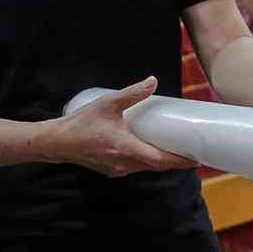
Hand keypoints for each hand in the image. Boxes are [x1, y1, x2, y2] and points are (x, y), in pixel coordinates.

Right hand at [41, 78, 194, 174]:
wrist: (56, 142)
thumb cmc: (81, 123)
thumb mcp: (108, 104)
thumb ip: (132, 93)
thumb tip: (153, 81)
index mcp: (126, 149)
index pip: (161, 160)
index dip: (180, 161)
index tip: (196, 157)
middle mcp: (124, 164)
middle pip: (157, 166)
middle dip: (175, 161)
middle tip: (192, 152)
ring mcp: (118, 170)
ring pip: (146, 168)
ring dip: (161, 162)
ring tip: (175, 150)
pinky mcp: (111, 170)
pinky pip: (135, 167)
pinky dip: (147, 162)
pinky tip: (150, 151)